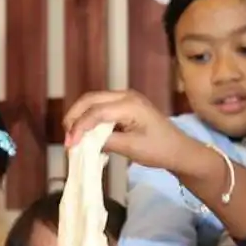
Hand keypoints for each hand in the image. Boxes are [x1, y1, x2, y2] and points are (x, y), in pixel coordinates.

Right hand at [63, 90, 206, 173]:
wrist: (178, 150)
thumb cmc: (159, 149)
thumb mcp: (131, 148)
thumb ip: (106, 142)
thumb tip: (84, 142)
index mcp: (129, 104)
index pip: (96, 111)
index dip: (79, 127)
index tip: (70, 144)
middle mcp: (126, 96)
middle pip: (90, 99)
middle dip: (75, 117)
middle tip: (67, 137)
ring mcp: (126, 98)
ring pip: (94, 101)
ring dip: (80, 116)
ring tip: (72, 136)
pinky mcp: (125, 105)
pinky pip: (101, 107)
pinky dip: (90, 118)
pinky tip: (85, 133)